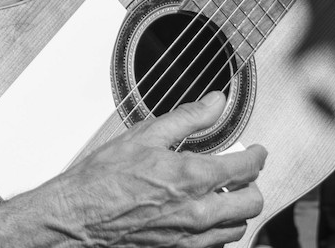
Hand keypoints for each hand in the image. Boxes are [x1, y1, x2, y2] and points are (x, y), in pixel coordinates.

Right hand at [0, 92, 266, 247]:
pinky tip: (202, 215)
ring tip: (222, 194)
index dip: (257, 156)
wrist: (76, 218)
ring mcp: (190, 238)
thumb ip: (189, 117)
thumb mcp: (146, 135)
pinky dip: (217, 231)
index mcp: (193, 177)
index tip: (257, 151)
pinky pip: (215, 246)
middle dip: (253, 185)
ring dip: (236, 210)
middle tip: (242, 173)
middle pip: (252, 204)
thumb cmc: (103, 178)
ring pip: (236, 229)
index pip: (247, 168)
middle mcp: (198, 212)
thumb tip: (216, 101)